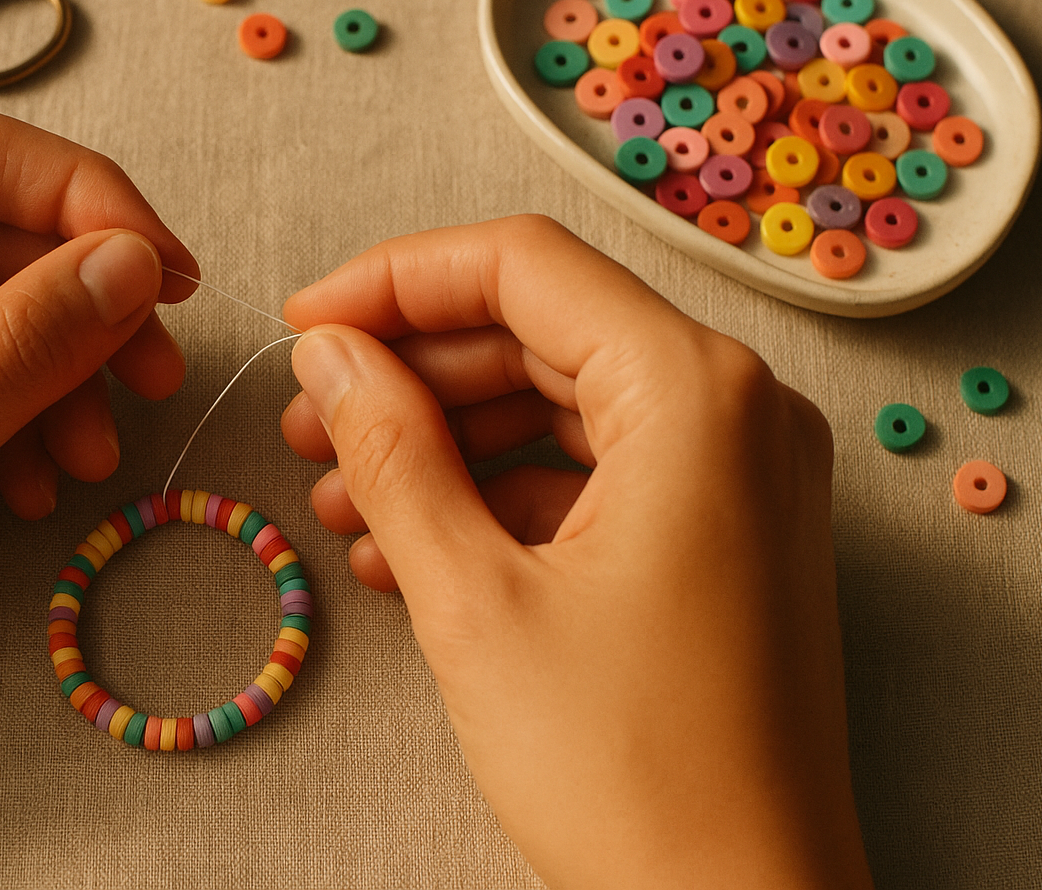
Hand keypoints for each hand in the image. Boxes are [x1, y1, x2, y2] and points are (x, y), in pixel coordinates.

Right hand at [280, 216, 872, 889]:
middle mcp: (736, 410)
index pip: (522, 265)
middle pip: (540, 331)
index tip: (304, 323)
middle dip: (410, 371)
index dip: (393, 280)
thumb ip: (391, 451)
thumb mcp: (473, 600)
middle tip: (307, 419)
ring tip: (338, 497)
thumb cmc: (632, 775)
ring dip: (444, 440)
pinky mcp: (721, 535)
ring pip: (560, 405)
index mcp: (694, 393)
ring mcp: (738, 474)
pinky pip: (593, 474)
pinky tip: (406, 548)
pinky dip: (498, 495)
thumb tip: (329, 356)